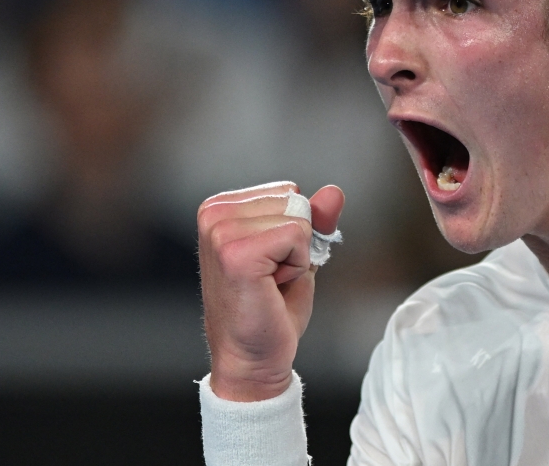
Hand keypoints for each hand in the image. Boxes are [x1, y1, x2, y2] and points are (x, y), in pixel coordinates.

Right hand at [198, 182, 343, 401]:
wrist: (255, 357)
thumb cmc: (272, 307)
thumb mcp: (298, 252)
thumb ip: (315, 218)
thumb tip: (334, 191)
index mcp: (220, 207)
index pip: (288, 191)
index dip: (294, 231)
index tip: (270, 263)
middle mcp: (213, 213)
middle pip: (295, 200)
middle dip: (296, 241)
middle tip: (271, 277)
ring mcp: (221, 232)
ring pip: (299, 218)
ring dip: (296, 255)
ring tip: (269, 283)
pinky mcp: (236, 252)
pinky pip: (297, 235)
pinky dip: (297, 265)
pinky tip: (271, 287)